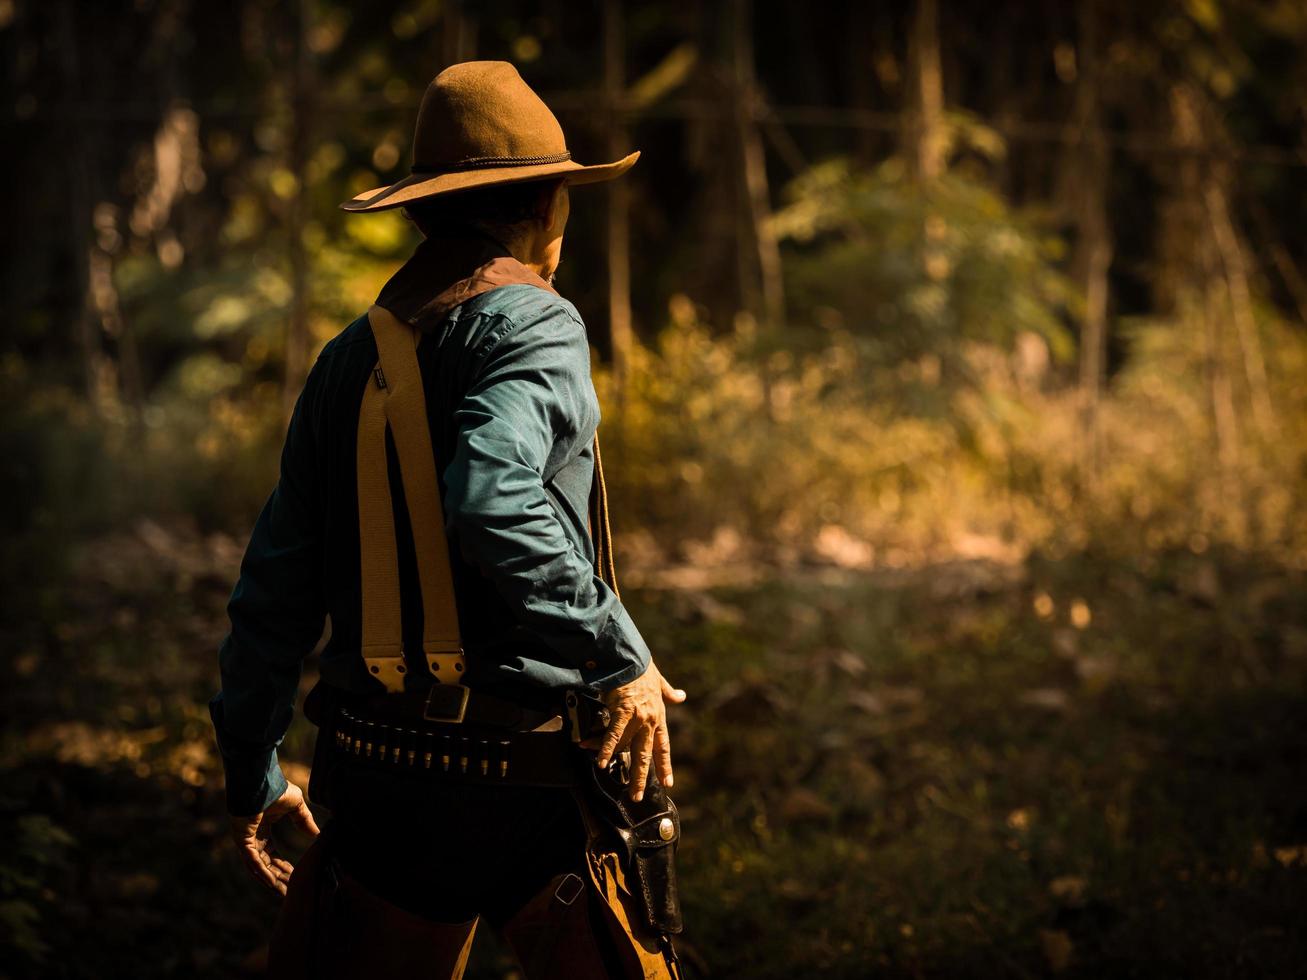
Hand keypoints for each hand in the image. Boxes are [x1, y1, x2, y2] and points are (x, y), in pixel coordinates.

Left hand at [229, 781, 319, 895]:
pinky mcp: (243, 840)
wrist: (263, 782)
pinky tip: (273, 882)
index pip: (271, 855)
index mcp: (262, 831)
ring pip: (258, 867)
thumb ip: (304, 821)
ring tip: (283, 892)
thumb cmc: (277, 789)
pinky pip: (253, 861)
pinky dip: (262, 872)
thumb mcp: (296, 807)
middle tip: (290, 891)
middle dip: (278, 878)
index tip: (294, 876)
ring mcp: (246, 841)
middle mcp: (253, 839)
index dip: (282, 866)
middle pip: (266, 865)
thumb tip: (317, 833)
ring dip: (271, 880)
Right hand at [583, 660, 686, 801]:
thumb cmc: (643, 668)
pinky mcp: (622, 712)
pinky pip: (614, 735)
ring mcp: (637, 717)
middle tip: (637, 796)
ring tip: (612, 781)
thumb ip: (669, 692)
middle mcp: (649, 720)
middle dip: (642, 776)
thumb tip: (681, 696)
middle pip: (646, 754)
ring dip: (619, 764)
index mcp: (658, 716)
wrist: (631, 657)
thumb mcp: (659, 682)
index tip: (668, 782)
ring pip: (628, 748)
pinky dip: (606, 749)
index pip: (663, 746)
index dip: (664, 765)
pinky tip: (601, 761)